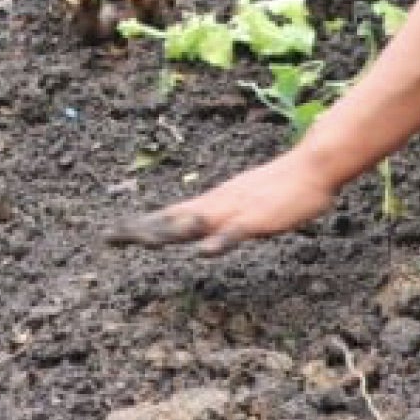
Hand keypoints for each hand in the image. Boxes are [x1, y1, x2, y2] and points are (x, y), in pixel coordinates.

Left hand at [112, 151, 336, 255]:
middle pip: (172, 218)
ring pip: (196, 222)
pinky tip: (204, 252)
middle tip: (109, 237)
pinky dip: (219, 242)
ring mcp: (235, 209)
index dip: (139, 224)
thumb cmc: (278, 188)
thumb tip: (197, 232)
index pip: (168, 214)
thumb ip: (220, 217)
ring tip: (142, 240)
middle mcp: (216, 203)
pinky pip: (236, 232)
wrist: (310, 167)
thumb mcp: (241, 203)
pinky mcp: (257, 218)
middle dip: (141, 228)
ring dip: (169, 231)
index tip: (111, 235)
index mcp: (211, 202)